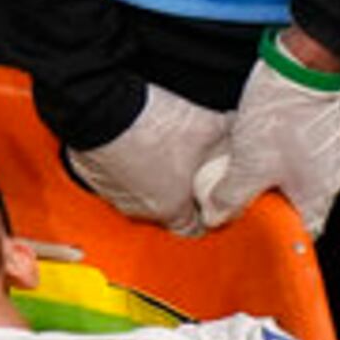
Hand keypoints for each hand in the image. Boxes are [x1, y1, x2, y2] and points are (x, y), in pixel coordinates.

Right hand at [66, 85, 231, 231]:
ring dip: (151, 179)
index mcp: (172, 208)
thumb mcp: (208, 128)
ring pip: (139, 194)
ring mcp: (113, 194)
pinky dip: (126, 165)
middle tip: (189, 169)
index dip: (207, 213)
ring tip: (161, 151)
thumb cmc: (152, 126)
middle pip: (167, 212)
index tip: (213, 196)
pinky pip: (115, 177)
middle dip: (180, 194)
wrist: (102, 109)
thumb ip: (230, 137)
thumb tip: (245, 135)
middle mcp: (140, 209)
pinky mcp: (94, 176)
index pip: (195, 229)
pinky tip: (136, 143)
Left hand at [194, 31, 339, 232]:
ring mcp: (325, 154)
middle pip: (296, 206)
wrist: (300, 68)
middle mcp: (328, 177)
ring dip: (269, 182)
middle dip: (268, 207)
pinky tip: (252, 151)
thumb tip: (218, 216)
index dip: (278, 236)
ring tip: (242, 174)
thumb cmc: (282, 116)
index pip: (304, 231)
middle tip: (241, 203)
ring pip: (294, 181)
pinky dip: (274, 160)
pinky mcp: (314, 133)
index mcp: (318, 193)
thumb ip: (232, 197)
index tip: (253, 231)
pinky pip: (294, 158)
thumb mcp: (248, 165)